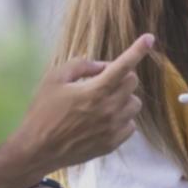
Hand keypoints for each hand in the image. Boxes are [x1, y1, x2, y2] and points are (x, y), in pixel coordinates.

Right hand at [11, 35, 154, 172]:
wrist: (37, 149)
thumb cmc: (42, 112)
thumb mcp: (54, 79)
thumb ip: (80, 65)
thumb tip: (102, 65)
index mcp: (95, 91)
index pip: (124, 65)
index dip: (138, 49)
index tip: (149, 38)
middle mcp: (109, 110)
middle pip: (132, 82)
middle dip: (121, 75)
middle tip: (101, 80)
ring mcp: (112, 128)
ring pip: (134, 104)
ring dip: (123, 97)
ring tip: (102, 101)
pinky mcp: (112, 143)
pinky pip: (131, 125)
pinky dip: (122, 118)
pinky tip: (104, 119)